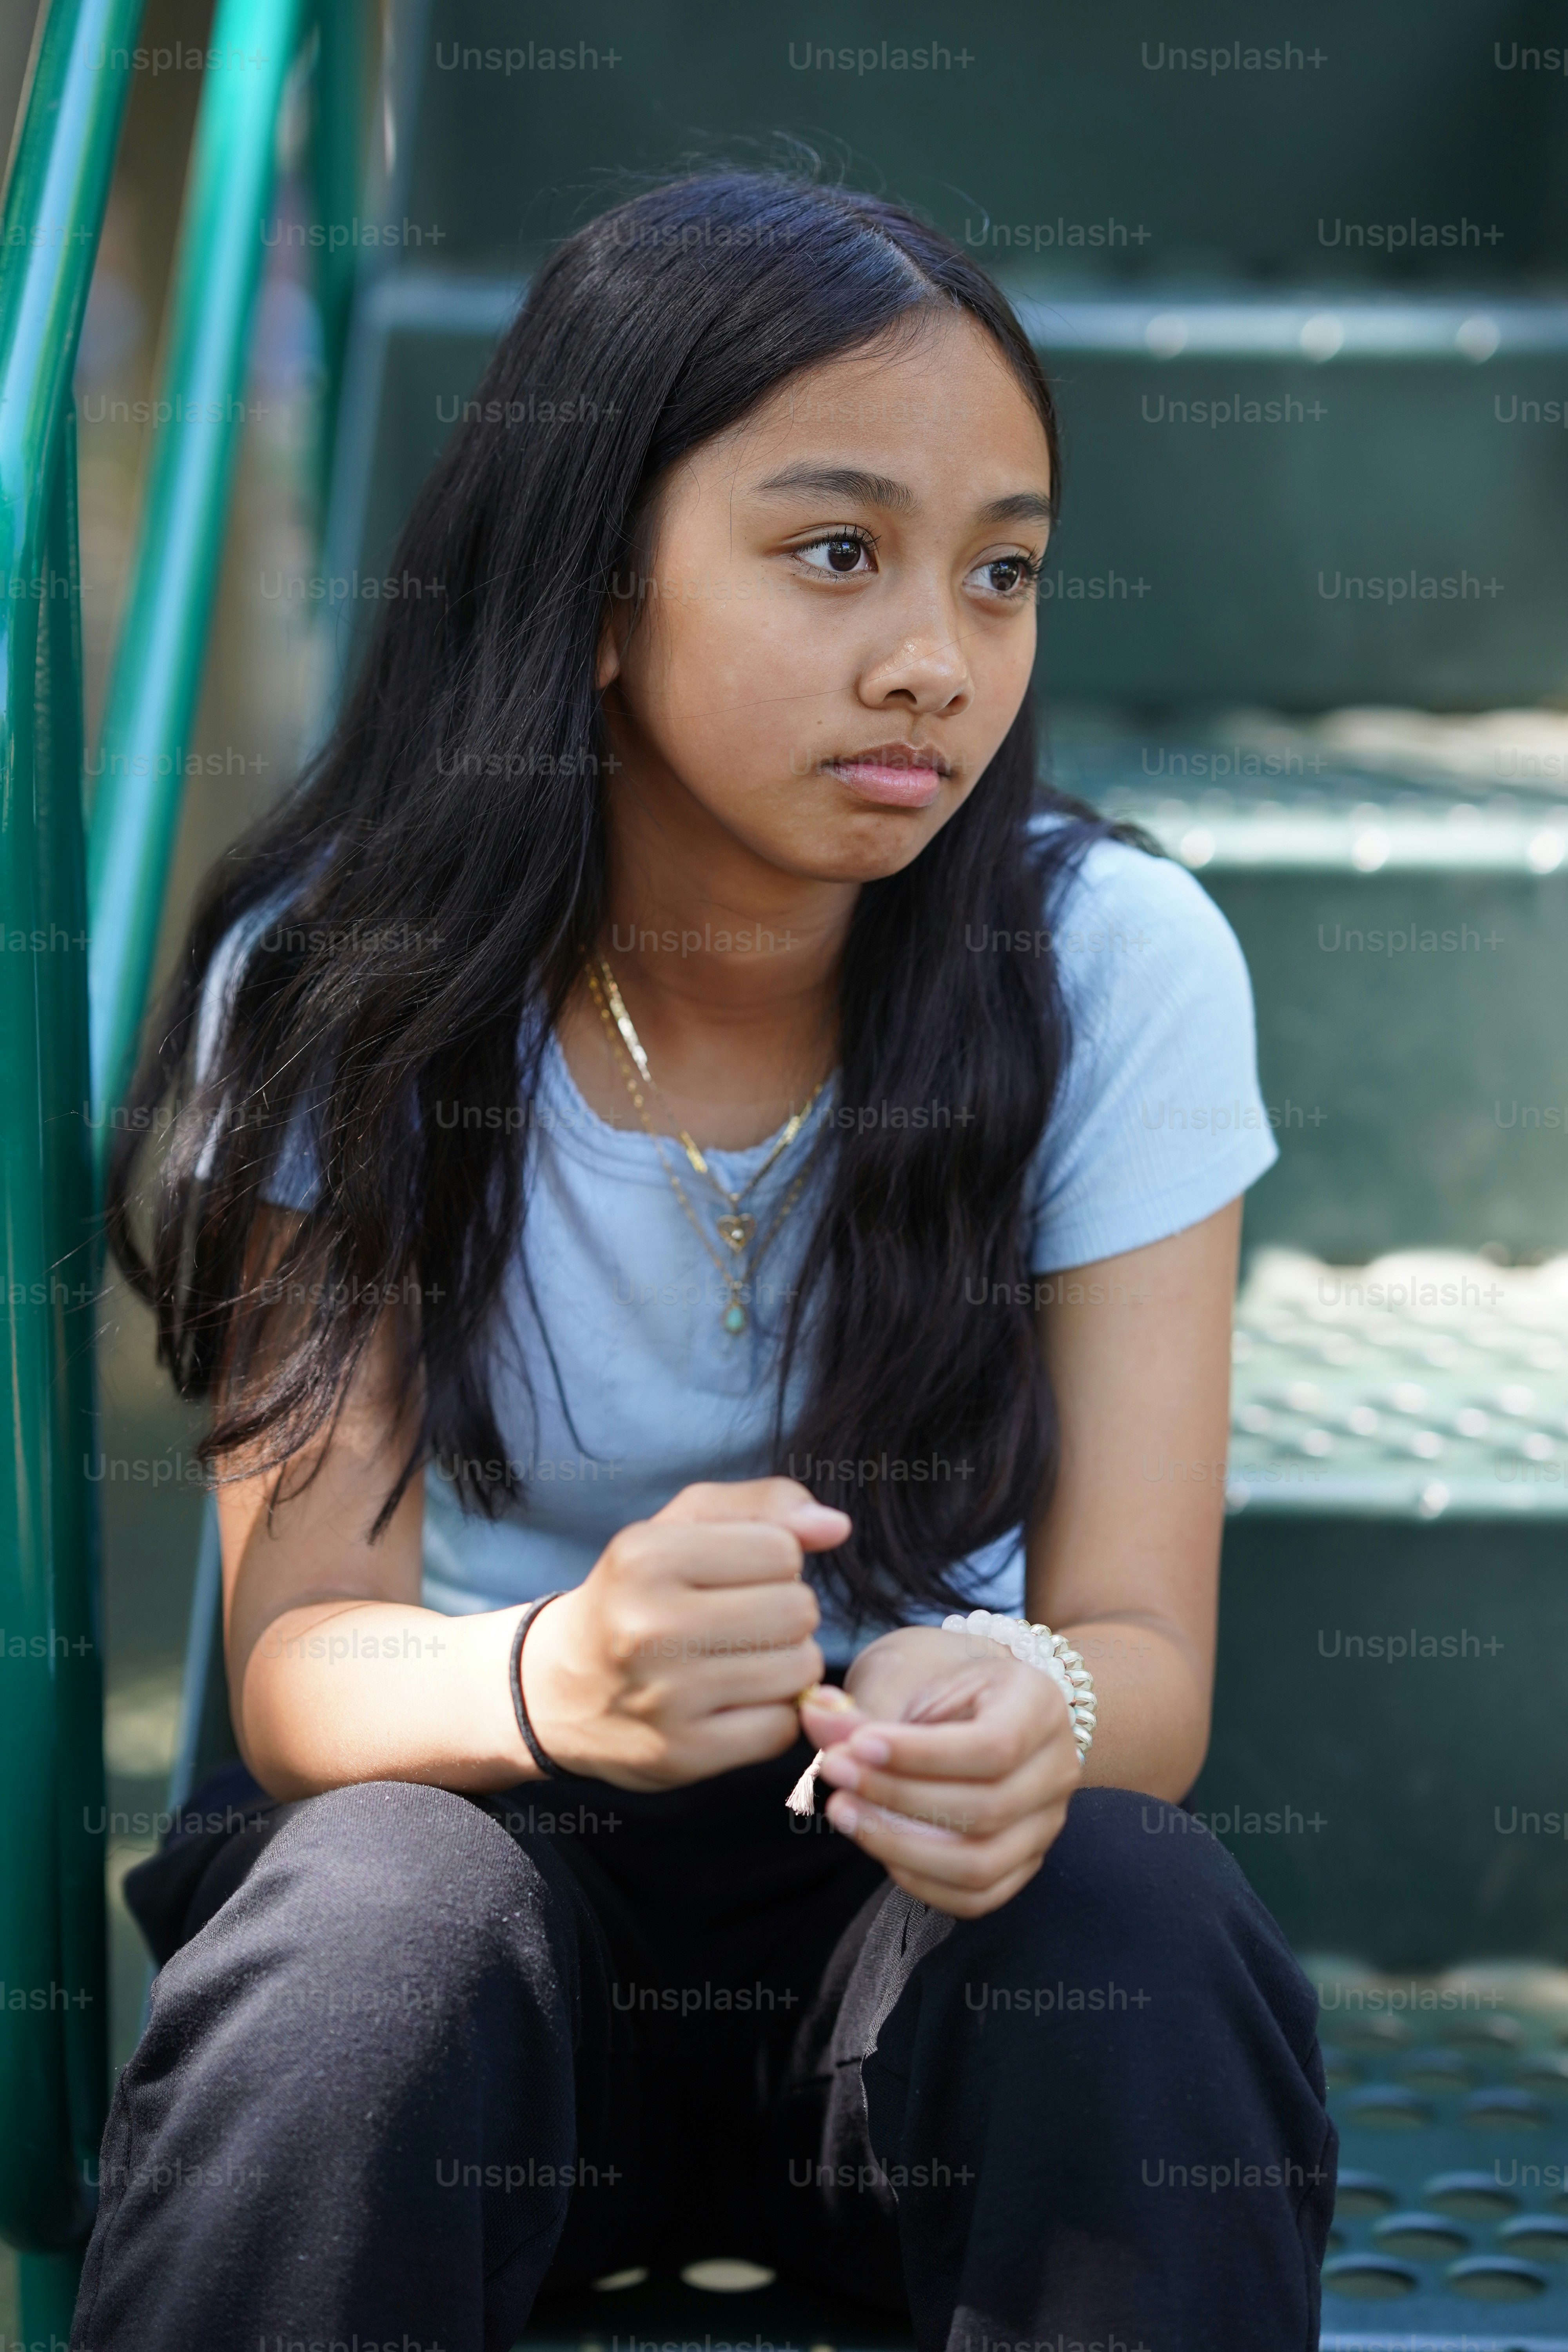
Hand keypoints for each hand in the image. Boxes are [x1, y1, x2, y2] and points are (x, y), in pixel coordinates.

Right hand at [521, 1479, 844, 1790]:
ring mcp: (665, 1697)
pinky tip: (732, 1702)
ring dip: (786, 1663)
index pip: (782, 1549)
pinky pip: (780, 1728)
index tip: (734, 1577)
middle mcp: (650, 1626)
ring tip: (739, 1660)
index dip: (774, 1561)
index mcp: (646, 1557)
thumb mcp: (681, 1527)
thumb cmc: (636, 1595)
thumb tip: (837, 1526)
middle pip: (799, 1610)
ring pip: (800, 1669)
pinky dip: (770, 1714)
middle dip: (786, 1612)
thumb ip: (762, 1507)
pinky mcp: (682, 1754)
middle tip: (742, 1622)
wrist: (556, 1690)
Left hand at [798, 1625, 1079, 1917]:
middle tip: (832, 1771)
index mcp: (1039, 1704)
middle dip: (897, 1798)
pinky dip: (919, 1880)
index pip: (994, 1746)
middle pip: (987, 1809)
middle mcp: (1057, 1768)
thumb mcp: (903, 1673)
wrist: (978, 1696)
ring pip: (981, 1864)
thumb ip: (864, 1708)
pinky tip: (875, 1842)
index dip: (921, 1756)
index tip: (855, 1744)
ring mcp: (1045, 1824)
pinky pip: (975, 1897)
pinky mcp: (1022, 1863)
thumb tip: (812, 1720)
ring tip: (842, 1810)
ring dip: (900, 1845)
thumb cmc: (939, 1676)